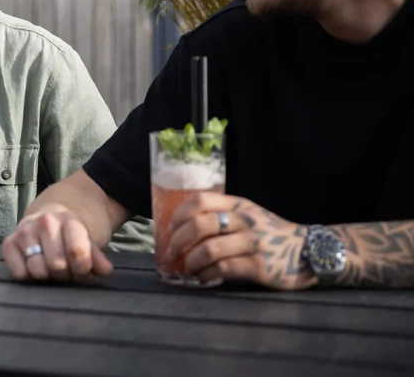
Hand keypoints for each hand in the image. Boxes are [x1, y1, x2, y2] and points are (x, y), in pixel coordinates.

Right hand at [2, 204, 113, 281]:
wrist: (51, 211)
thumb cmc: (73, 230)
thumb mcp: (90, 237)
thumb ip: (97, 255)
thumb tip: (105, 270)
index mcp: (68, 219)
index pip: (78, 252)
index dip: (83, 267)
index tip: (83, 268)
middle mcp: (44, 222)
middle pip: (57, 265)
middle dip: (65, 273)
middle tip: (67, 268)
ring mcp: (25, 232)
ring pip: (37, 271)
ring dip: (47, 276)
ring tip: (51, 268)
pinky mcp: (9, 243)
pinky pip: (18, 273)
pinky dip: (28, 276)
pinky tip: (35, 267)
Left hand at [165, 192, 315, 289]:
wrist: (309, 253)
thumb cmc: (271, 235)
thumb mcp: (248, 216)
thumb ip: (222, 216)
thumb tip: (181, 229)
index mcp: (238, 205)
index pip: (200, 200)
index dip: (179, 215)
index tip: (169, 230)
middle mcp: (244, 221)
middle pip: (199, 225)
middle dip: (178, 242)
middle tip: (171, 254)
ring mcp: (253, 243)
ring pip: (209, 249)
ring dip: (190, 262)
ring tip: (186, 269)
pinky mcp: (259, 266)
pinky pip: (223, 269)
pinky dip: (206, 275)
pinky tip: (203, 278)